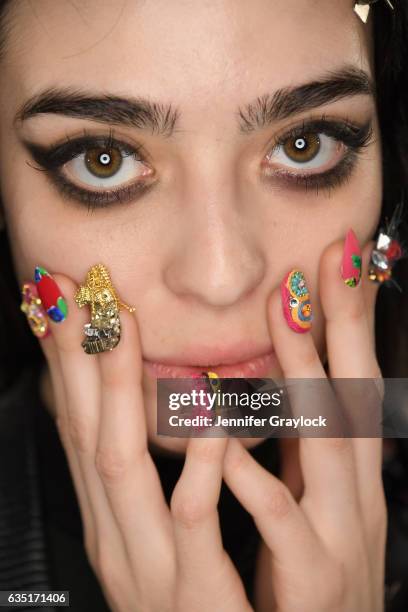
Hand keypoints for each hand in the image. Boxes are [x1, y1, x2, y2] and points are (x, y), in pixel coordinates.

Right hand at [39, 273, 251, 611]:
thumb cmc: (192, 605)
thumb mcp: (154, 540)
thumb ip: (148, 482)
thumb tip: (138, 413)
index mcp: (111, 522)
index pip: (80, 431)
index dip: (67, 368)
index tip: (62, 308)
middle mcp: (114, 538)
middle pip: (86, 435)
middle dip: (77, 361)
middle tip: (73, 292)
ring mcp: (146, 568)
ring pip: (119, 466)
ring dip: (117, 393)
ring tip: (118, 327)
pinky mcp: (192, 598)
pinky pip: (190, 521)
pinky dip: (192, 464)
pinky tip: (205, 417)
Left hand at [222, 238, 386, 611]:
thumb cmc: (309, 568)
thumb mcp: (313, 500)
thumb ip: (296, 448)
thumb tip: (270, 390)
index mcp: (348, 473)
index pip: (351, 383)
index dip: (347, 322)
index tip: (335, 262)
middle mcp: (354, 492)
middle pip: (354, 396)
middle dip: (345, 324)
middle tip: (330, 260)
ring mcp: (340, 531)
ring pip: (329, 442)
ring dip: (310, 374)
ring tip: (286, 314)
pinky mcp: (313, 576)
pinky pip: (284, 520)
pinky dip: (261, 476)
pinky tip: (233, 438)